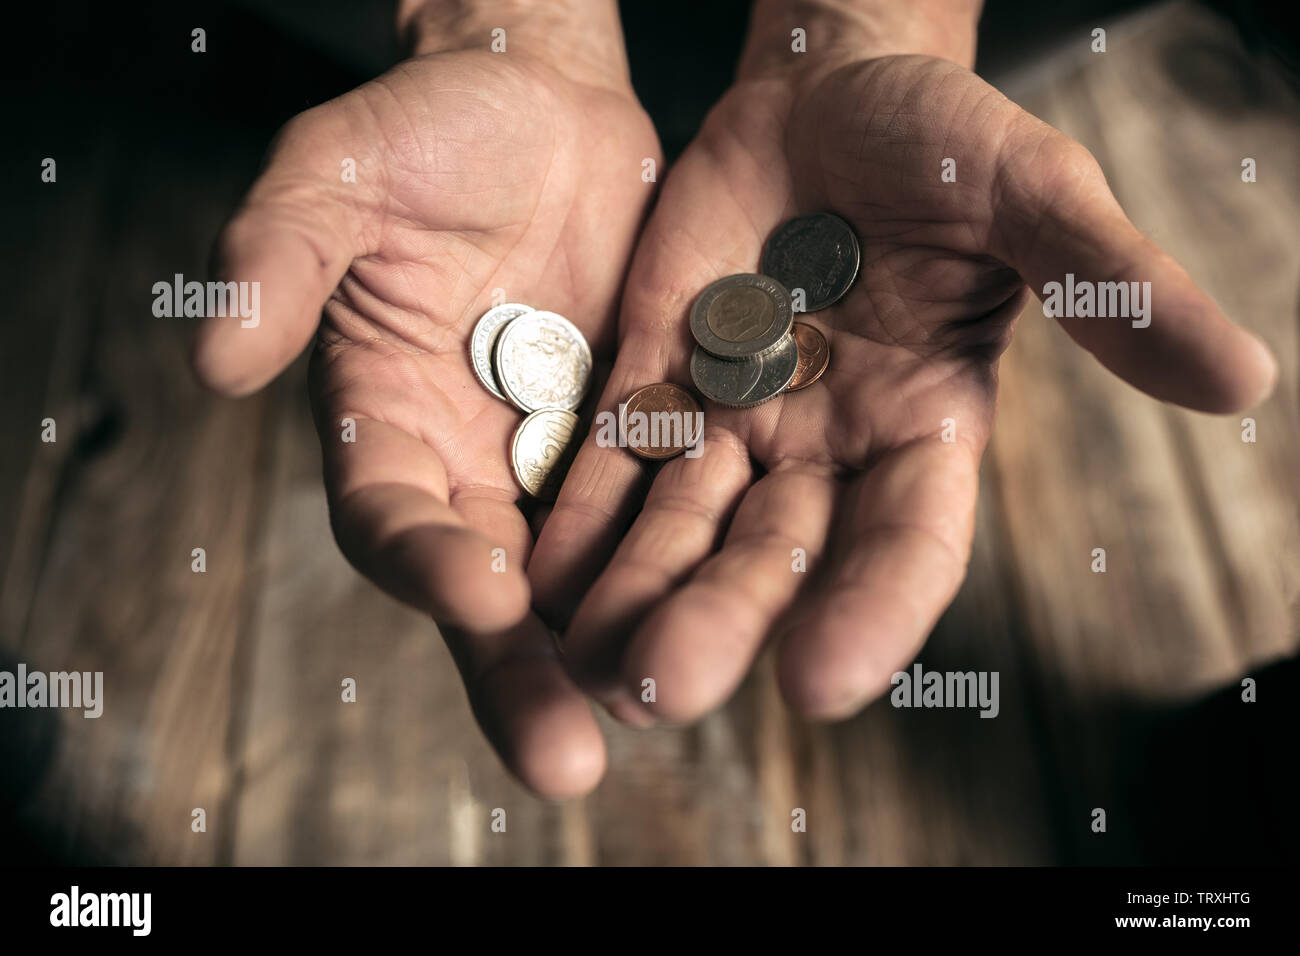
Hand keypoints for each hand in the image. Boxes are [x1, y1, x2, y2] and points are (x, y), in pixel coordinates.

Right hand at [192, 4, 660, 795]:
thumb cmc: (426, 129)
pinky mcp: (643, 429)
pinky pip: (667, 508)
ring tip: (659, 708)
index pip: (391, 514)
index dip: (425, 558)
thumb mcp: (340, 173)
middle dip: (521, 671)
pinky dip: (693, 563)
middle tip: (564, 759)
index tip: (479, 594)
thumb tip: (216, 360)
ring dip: (618, 644)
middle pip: (489, 587)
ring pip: (586, 572)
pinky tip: (732, 618)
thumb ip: (279, 256)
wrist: (544, 104)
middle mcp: (471, 463)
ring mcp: (560, 455)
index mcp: (382, 421)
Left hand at [529, 48, 1275, 724]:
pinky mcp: (661, 379)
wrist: (826, 95)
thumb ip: (1118, 287)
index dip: (871, 612)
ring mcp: (738, 419)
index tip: (821, 683)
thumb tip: (1245, 377)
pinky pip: (618, 462)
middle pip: (777, 555)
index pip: (908, 544)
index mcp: (929, 426)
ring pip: (685, 526)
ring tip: (582, 661)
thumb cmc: (945, 142)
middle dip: (724, 618)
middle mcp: (830, 447)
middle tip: (665, 688)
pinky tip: (536, 574)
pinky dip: (582, 516)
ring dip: (636, 591)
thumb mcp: (1036, 197)